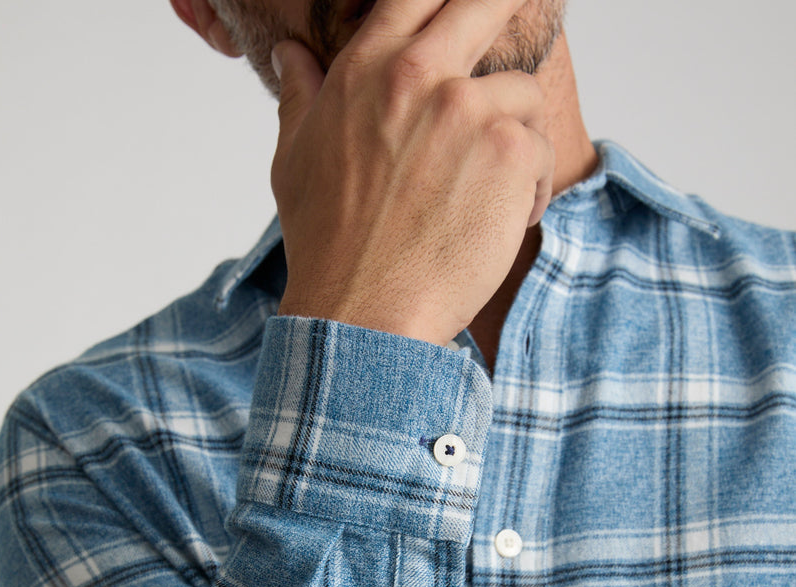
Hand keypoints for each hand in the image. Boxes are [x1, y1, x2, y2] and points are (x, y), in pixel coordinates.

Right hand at [271, 0, 554, 345]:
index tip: (472, 13)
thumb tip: (290, 55)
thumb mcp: (294, 160)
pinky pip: (542, 149)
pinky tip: (507, 219)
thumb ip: (301, 96)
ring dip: (520, 138)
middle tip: (516, 49)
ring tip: (497, 191)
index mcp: (367, 67)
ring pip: (524, 93)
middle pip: (488, 1)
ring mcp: (469, 109)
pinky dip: (534, 186)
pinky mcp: (510, 152)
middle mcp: (420, 73)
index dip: (451, 2)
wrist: (362, 309)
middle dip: (508, 12)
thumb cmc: (327, 245)